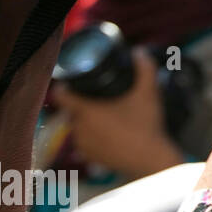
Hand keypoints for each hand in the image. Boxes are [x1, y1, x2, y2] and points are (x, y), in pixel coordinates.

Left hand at [52, 47, 182, 178]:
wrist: (151, 159)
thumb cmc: (146, 125)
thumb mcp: (148, 93)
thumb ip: (145, 69)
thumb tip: (139, 52)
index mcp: (86, 111)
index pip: (61, 96)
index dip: (64, 87)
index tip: (73, 83)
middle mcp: (79, 128)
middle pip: (72, 111)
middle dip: (83, 105)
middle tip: (100, 100)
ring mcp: (83, 145)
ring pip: (78, 127)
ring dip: (88, 122)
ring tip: (106, 118)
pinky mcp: (90, 158)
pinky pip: (85, 143)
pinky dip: (93, 138)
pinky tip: (109, 135)